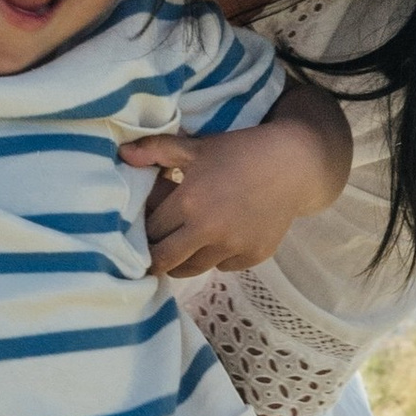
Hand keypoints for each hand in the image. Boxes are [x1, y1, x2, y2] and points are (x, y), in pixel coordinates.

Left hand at [125, 116, 335, 277]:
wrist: (293, 165)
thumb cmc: (240, 152)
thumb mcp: (196, 147)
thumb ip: (156, 150)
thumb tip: (122, 155)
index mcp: (189, 202)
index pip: (150, 232)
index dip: (143, 231)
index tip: (143, 228)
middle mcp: (209, 230)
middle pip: (166, 261)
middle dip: (155, 257)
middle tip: (153, 251)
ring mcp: (233, 247)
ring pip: (193, 268)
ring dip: (184, 259)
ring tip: (183, 244)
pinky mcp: (253, 257)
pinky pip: (222, 266)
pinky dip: (216, 257)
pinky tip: (219, 238)